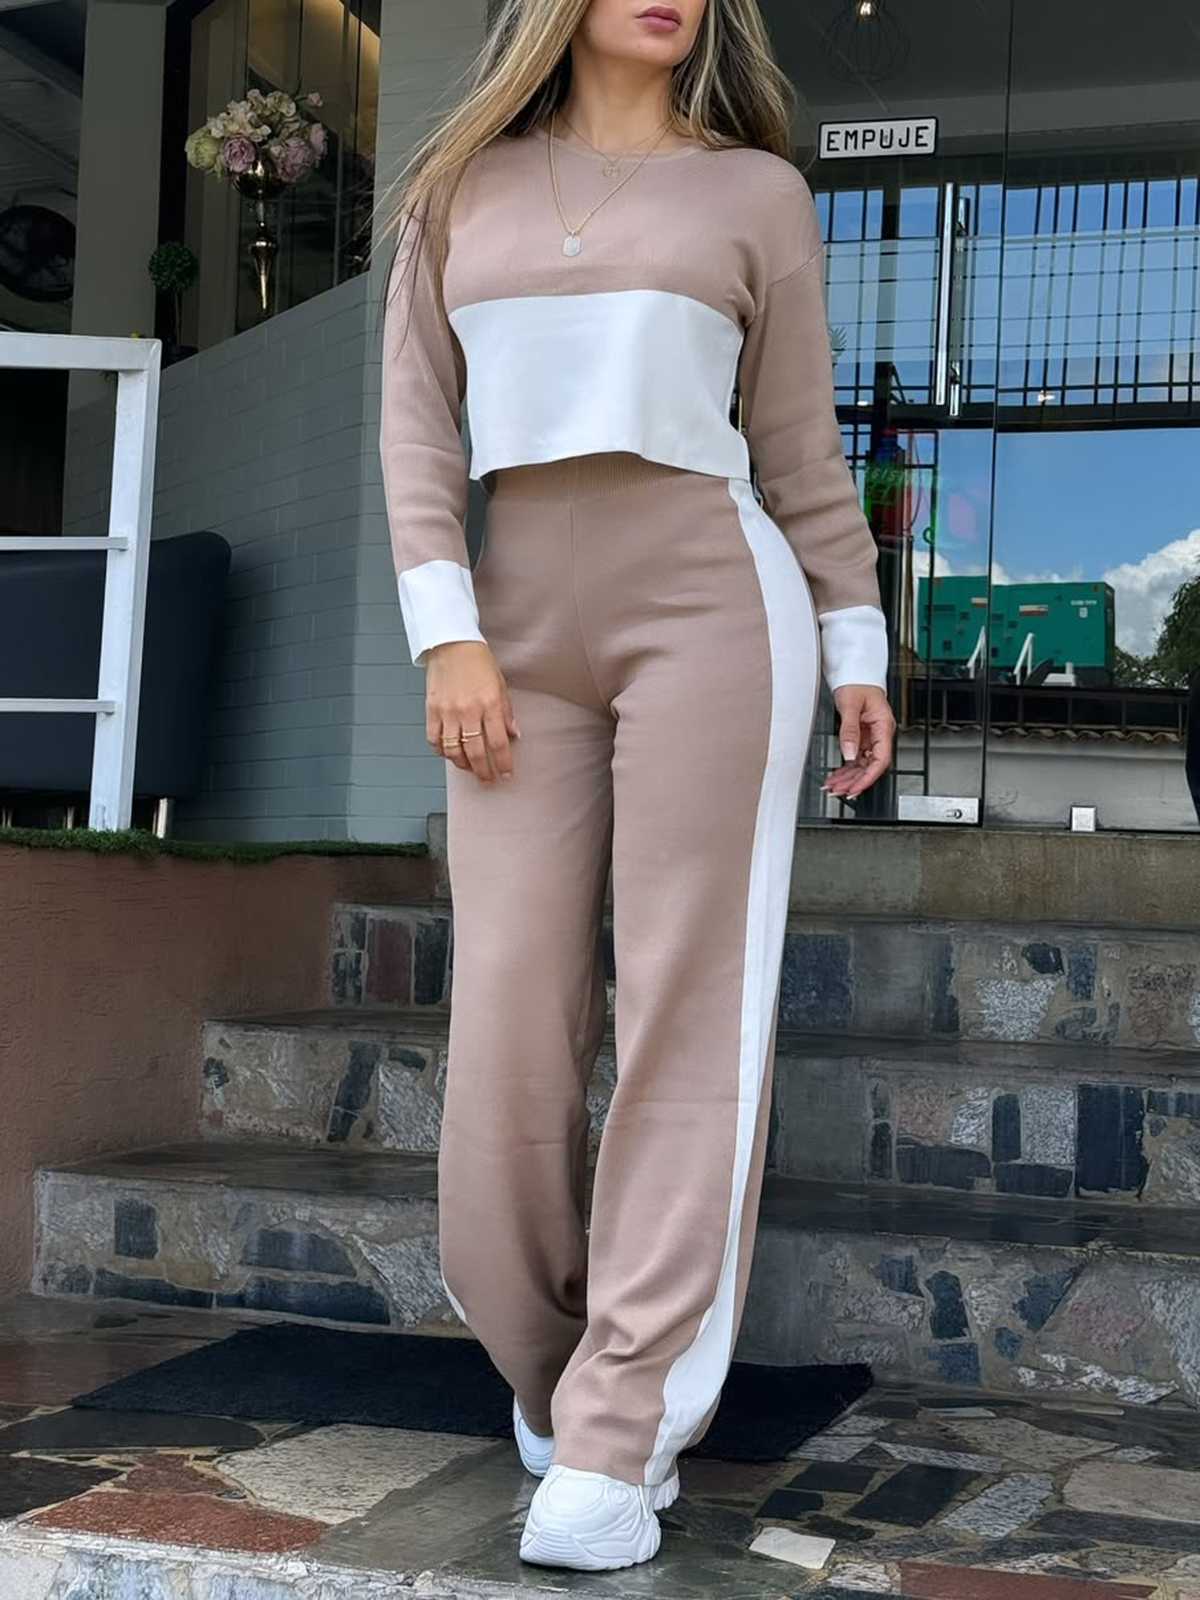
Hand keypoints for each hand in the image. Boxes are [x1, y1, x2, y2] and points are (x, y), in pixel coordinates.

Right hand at [424, 641, 519, 783]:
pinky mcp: (431, 709)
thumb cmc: (477, 661)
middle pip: (476, 752)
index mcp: (489, 704)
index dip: (504, 763)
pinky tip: (449, 753)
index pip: (498, 743)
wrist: (451, 643)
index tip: (507, 774)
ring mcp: (448, 711)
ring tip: (470, 767)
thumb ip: (506, 712)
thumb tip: (513, 734)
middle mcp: (468, 710)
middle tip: (488, 779)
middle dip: (484, 771)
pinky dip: (441, 751)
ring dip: (463, 764)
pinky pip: (434, 740)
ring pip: (453, 751)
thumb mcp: (500, 685)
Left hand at [822, 684, 894, 799]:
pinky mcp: (861, 736)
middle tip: (838, 791)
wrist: (855, 673)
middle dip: (854, 781)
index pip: (880, 760)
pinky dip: (845, 768)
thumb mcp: (850, 705)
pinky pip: (855, 757)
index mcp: (883, 726)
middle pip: (870, 765)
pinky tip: (836, 776)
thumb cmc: (857, 683)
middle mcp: (879, 734)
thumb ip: (849, 731)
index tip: (855, 788)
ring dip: (848, 777)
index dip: (868, 777)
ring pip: (862, 764)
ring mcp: (870, 736)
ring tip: (833, 786)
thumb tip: (849, 753)